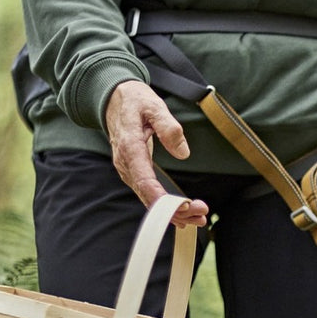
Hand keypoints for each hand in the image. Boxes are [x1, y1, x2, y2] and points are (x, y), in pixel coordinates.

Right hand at [104, 80, 208, 226]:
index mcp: (130, 147)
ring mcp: (128, 170)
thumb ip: (168, 126)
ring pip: (148, 198)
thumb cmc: (136, 101)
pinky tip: (183, 214)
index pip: (144, 179)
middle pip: (148, 195)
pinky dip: (165, 206)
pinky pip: (148, 193)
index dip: (161, 198)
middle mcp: (125, 163)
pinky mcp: (134, 172)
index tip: (181, 208)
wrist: (114, 98)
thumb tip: (183, 152)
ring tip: (199, 218)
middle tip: (202, 214)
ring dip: (173, 211)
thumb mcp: (154, 106)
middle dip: (175, 209)